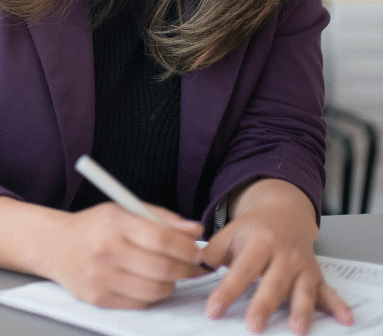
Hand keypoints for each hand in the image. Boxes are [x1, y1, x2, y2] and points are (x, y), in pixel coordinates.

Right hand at [47, 202, 205, 308]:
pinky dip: (150, 295)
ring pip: (155, 290)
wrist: (54, 245)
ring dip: (170, 284)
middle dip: (185, 270)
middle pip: (163, 268)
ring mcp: (101, 277)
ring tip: (166, 274)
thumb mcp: (123, 211)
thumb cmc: (93, 227)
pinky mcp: (98, 298)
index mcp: (114, 223)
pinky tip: (146, 283)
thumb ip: (161, 219)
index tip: (196, 252)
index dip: (187, 249)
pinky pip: (140, 304)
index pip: (163, 240)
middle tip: (190, 267)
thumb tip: (195, 230)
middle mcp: (105, 250)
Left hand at [200, 179, 353, 334]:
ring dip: (301, 310)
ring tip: (296, 328)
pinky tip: (345, 319)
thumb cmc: (253, 228)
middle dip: (264, 305)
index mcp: (259, 242)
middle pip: (273, 283)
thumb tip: (190, 269)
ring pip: (302, 290)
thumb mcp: (229, 233)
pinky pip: (328, 292)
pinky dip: (337, 306)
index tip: (214, 310)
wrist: (284, 212)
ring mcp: (302, 266)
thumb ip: (210, 253)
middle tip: (254, 326)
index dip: (227, 291)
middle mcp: (284, 254)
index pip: (241, 270)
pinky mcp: (316, 275)